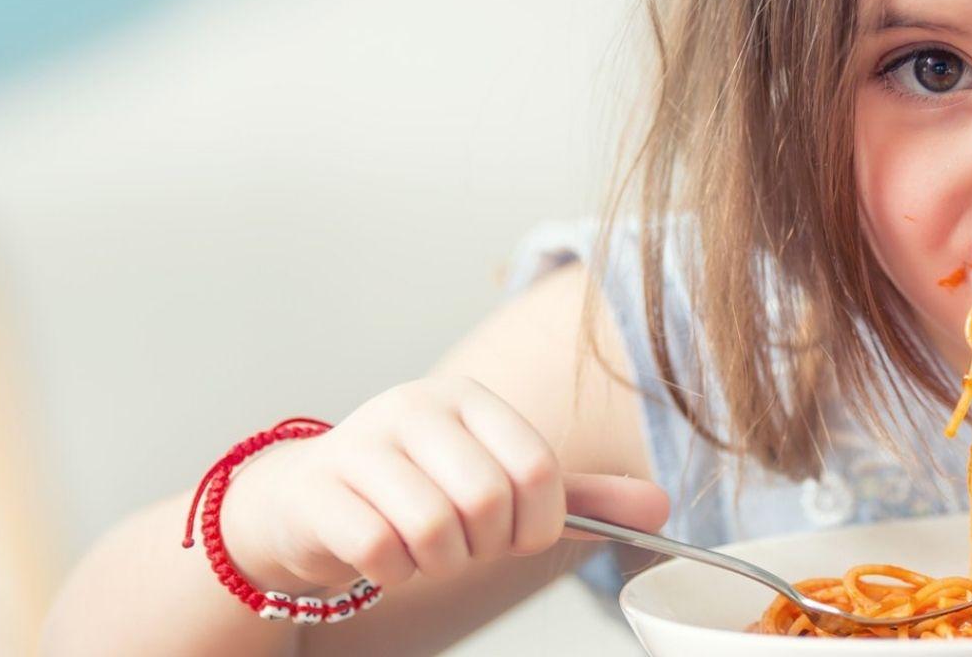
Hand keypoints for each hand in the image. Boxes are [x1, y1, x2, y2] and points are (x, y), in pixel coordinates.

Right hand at [217, 374, 669, 594]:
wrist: (310, 501)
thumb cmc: (419, 490)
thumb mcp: (501, 484)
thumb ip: (580, 496)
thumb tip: (661, 507)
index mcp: (471, 399)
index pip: (538, 469)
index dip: (537, 523)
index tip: (515, 534)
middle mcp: (417, 407)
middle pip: (488, 499)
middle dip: (484, 545)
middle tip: (464, 544)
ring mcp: (363, 441)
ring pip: (434, 527)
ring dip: (438, 563)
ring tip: (424, 549)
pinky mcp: (320, 486)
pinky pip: (380, 549)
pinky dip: (393, 572)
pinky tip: (385, 556)